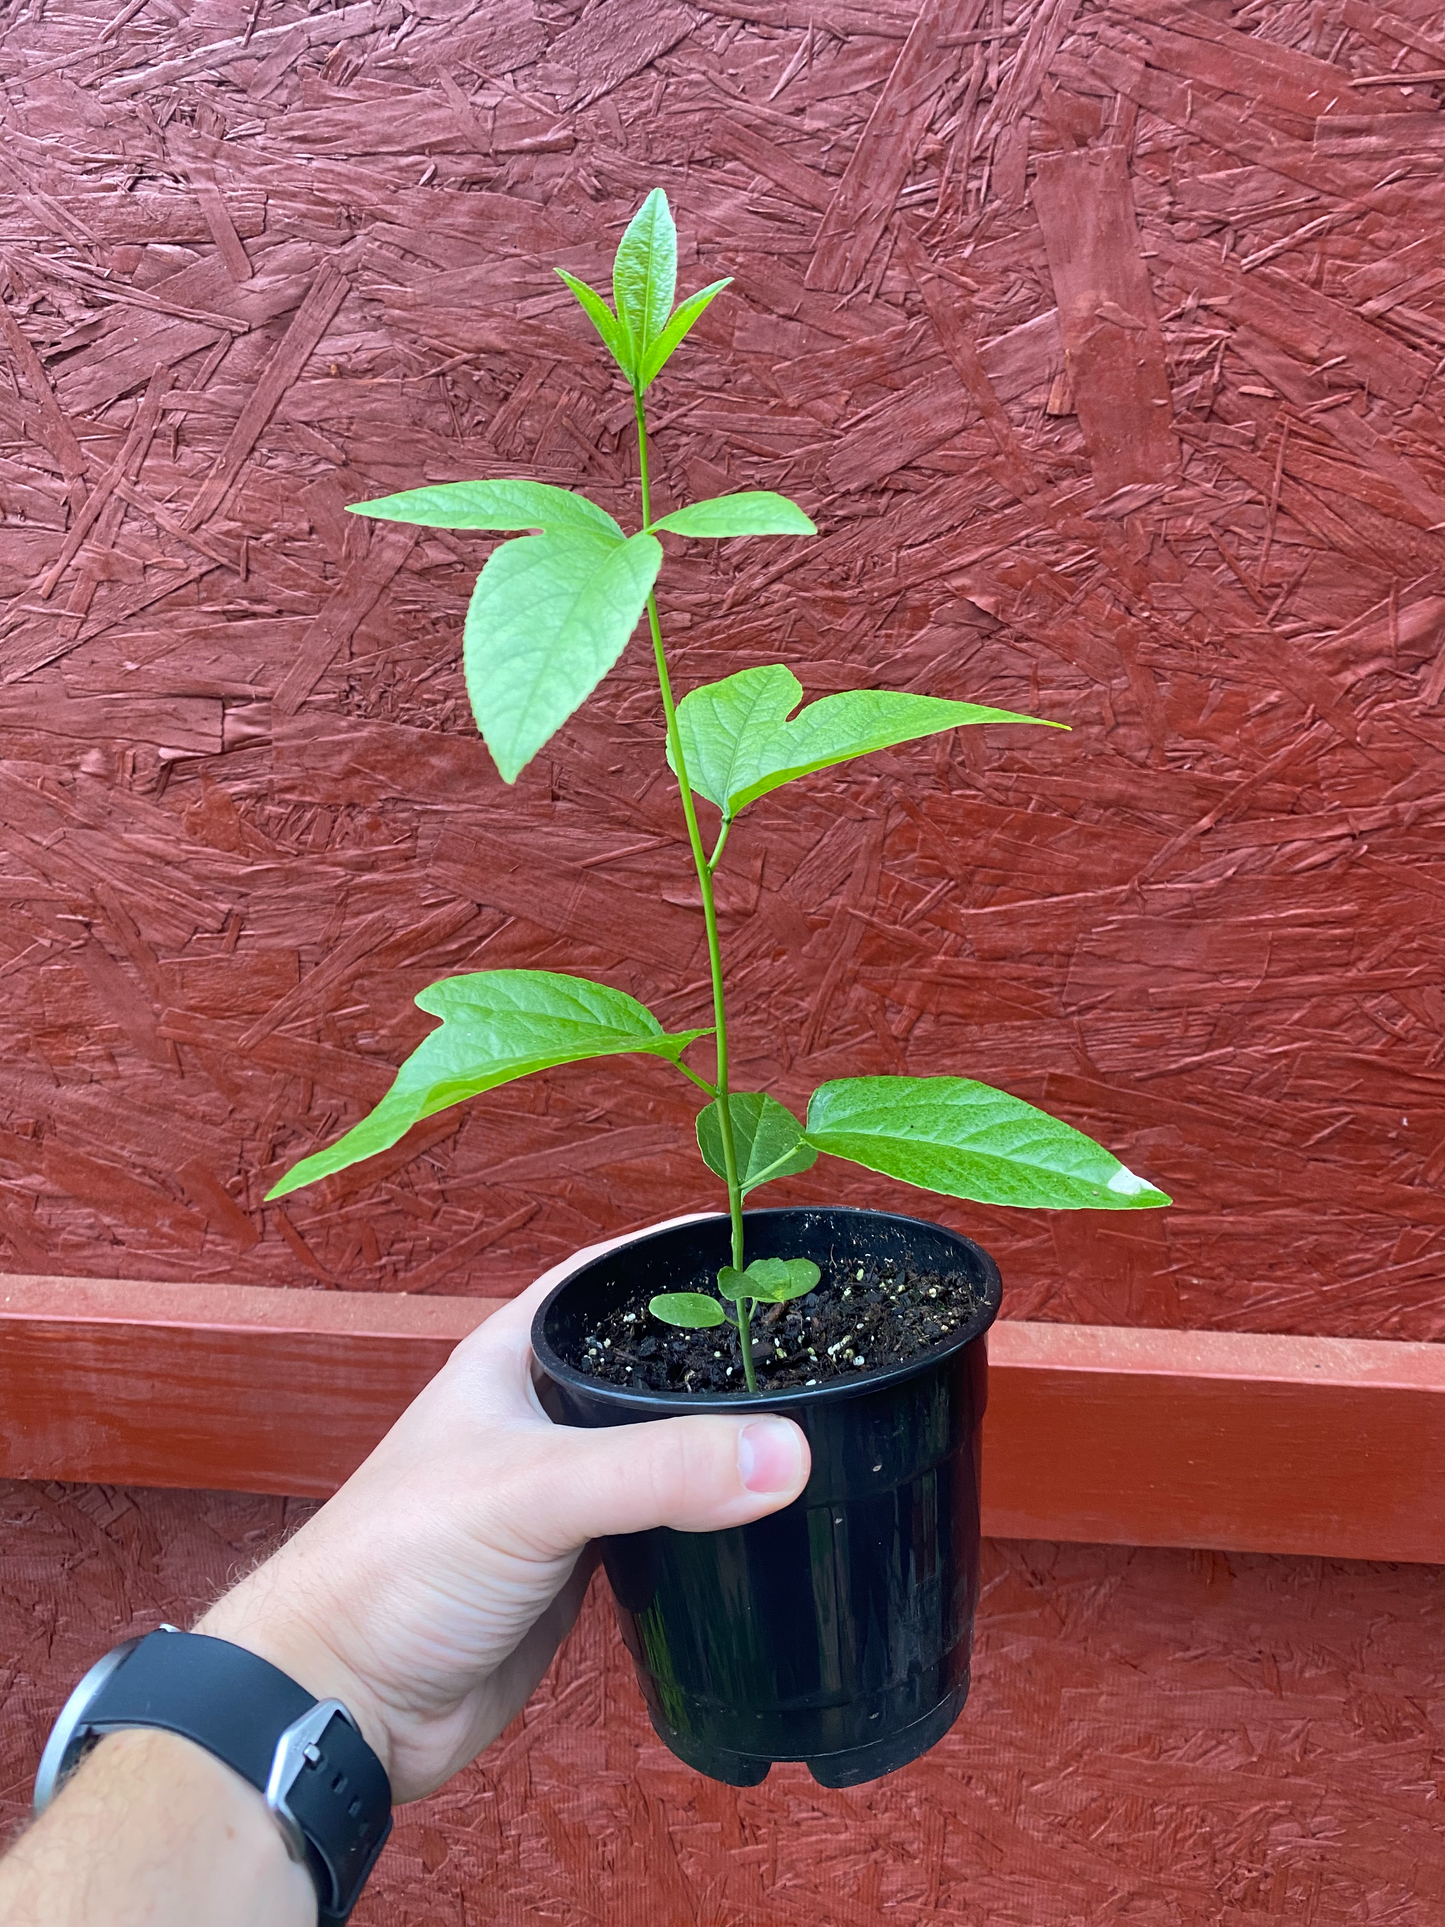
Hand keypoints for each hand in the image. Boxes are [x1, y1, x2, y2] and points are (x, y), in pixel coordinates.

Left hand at [197, 1220, 809, 1800]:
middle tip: (820, 1340)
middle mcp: (540, 1411)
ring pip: (660, 1444)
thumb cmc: (398, 1563)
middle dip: (721, 1350)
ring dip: (719, 1438)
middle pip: (648, 1360)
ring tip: (816, 1418)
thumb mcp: (533, 1490)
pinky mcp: (577, 1561)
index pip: (610, 1274)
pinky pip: (661, 1519)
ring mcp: (560, 1489)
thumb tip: (787, 1452)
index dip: (683, 1252)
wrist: (348, 1703)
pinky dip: (709, 1511)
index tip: (775, 1248)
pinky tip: (763, 1511)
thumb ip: (660, 1468)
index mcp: (513, 1356)